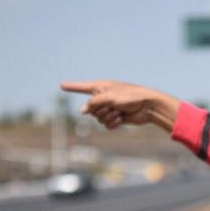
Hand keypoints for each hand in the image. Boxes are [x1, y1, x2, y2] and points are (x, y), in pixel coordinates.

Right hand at [60, 80, 179, 131]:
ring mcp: (109, 108)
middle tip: (113, 106)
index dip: (72, 87)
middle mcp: (103, 97)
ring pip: (98, 119)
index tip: (61, 85)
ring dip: (108, 117)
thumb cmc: (130, 96)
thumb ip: (93, 103)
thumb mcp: (110, 97)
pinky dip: (113, 123)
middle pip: (91, 109)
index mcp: (101, 88)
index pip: (82, 87)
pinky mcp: (116, 118)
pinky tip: (121, 119)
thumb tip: (82, 111)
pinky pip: (106, 125)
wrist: (148, 106)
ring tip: (119, 112)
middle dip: (100, 110)